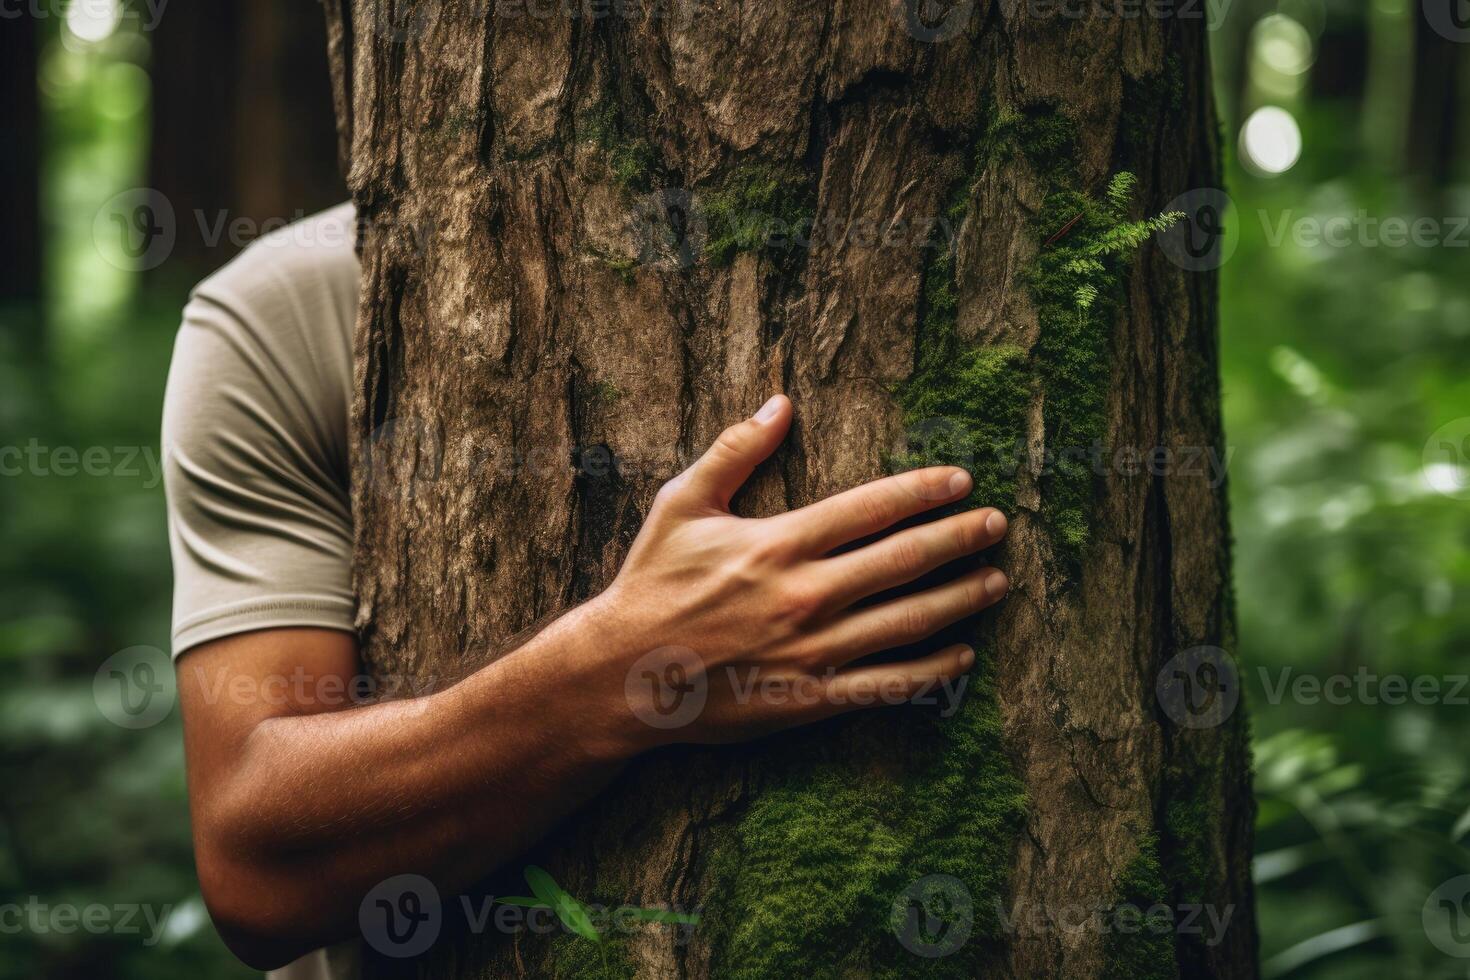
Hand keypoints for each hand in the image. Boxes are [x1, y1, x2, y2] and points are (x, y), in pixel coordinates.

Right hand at [586, 394, 1009, 748]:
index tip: (961, 481)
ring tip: (996, 581)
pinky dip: (932, 672)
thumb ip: (733, 450)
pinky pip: (887, 685)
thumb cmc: (651, 584)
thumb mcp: (681, 504)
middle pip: (904, 561)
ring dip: (961, 599)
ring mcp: (813, 651)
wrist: (622, 676)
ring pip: (909, 622)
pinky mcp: (812, 697)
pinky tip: (962, 656)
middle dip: (960, 539)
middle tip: (997, 524)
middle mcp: (806, 595)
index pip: (871, 508)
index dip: (923, 491)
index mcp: (779, 543)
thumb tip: (779, 403)